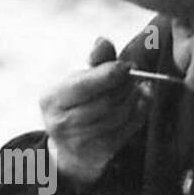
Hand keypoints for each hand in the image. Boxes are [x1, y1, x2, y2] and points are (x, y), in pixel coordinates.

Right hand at [40, 37, 147, 186]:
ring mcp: (79, 142)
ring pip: (118, 115)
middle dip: (125, 86)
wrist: (70, 148)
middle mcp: (60, 123)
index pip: (84, 85)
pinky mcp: (99, 152)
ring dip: (134, 98)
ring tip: (138, 87)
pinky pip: (126, 129)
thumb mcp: (79, 81)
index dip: (109, 74)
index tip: (127, 66)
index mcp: (51, 99)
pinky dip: (139, 112)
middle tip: (135, 75)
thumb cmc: (77, 104)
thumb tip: (103, 42)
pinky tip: (142, 101)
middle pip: (105, 101)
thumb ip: (95, 62)